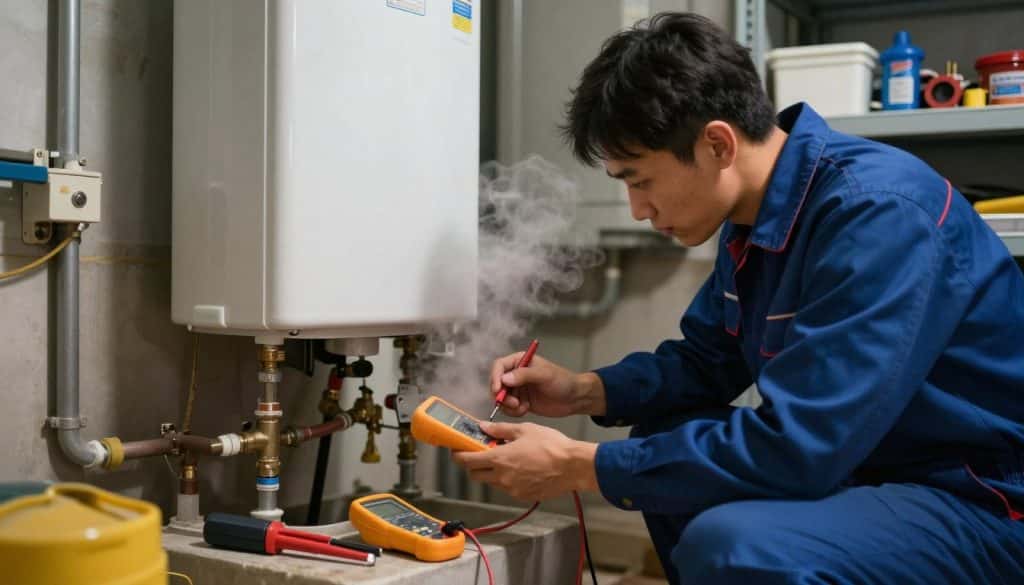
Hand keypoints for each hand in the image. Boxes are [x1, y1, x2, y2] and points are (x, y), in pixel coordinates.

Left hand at [452, 421, 597, 501]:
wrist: (573, 466)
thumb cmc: (552, 446)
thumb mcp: (524, 430)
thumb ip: (500, 430)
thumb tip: (484, 427)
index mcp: (499, 458)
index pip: (467, 461)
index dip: (458, 456)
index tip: (456, 450)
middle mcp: (502, 477)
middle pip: (475, 474)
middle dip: (474, 464)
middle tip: (481, 453)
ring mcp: (512, 489)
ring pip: (492, 482)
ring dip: (492, 472)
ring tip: (506, 459)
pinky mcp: (523, 496)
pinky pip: (508, 488)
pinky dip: (508, 479)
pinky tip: (520, 468)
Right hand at [489, 353, 604, 417]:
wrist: (574, 399)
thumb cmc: (563, 381)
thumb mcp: (544, 375)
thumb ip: (524, 375)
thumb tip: (504, 379)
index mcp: (520, 361)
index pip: (499, 366)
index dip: (495, 377)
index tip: (497, 389)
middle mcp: (516, 374)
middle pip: (496, 384)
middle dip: (501, 395)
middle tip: (513, 403)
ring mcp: (517, 389)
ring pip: (501, 398)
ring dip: (508, 405)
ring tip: (522, 407)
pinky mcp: (520, 402)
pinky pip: (508, 408)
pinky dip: (514, 412)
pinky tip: (526, 409)